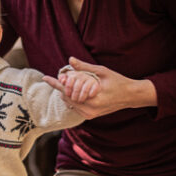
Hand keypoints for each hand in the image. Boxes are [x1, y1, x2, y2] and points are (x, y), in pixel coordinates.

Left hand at [42, 56, 156, 118]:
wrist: (131, 96)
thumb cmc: (118, 81)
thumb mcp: (102, 71)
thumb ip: (84, 67)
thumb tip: (70, 59)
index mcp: (92, 98)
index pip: (67, 90)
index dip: (55, 83)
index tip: (45, 77)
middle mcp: (90, 109)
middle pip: (66, 97)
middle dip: (61, 87)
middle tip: (59, 78)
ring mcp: (90, 114)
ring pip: (69, 103)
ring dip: (66, 93)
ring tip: (67, 84)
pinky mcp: (91, 116)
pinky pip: (75, 107)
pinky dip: (72, 99)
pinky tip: (72, 92)